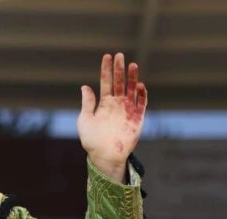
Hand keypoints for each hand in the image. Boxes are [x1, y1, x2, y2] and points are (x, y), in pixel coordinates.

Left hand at [78, 53, 147, 181]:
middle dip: (120, 69)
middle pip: (120, 82)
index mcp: (104, 103)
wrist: (104, 156)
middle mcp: (117, 104)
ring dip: (132, 78)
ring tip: (132, 65)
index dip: (106, 69)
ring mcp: (128, 110)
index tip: (107, 56)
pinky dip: (142, 94)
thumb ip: (87, 103)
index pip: (106, 82)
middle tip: (120, 56)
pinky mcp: (137, 119)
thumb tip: (85, 86)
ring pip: (132, 90)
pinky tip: (138, 85)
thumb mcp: (85, 119)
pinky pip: (142, 103)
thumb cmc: (91, 140)